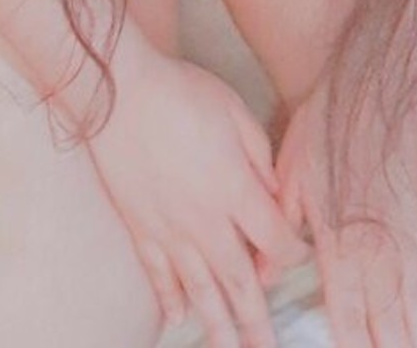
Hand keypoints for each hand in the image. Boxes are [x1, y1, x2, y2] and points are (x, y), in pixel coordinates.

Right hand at [88, 38, 312, 346]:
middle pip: (239, 282)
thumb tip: (274, 193)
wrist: (118, 92)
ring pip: (200, 289)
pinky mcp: (139, 226)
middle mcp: (205, 221)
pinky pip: (158, 274)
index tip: (299, 255)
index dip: (292, 253)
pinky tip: (178, 318)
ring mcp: (169, 229)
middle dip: (257, 320)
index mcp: (235, 190)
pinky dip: (169, 298)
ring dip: (217, 324)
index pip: (275, 241)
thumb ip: (260, 156)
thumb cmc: (181, 92)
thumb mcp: (236, 111)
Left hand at [267, 76, 416, 346]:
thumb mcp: (289, 169)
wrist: (372, 80)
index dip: (352, 338)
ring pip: (415, 293)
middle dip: (391, 344)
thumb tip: (264, 274)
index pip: (345, 303)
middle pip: (385, 310)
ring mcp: (404, 228)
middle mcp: (375, 241)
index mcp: (337, 235)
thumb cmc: (325, 121)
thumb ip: (279, 226)